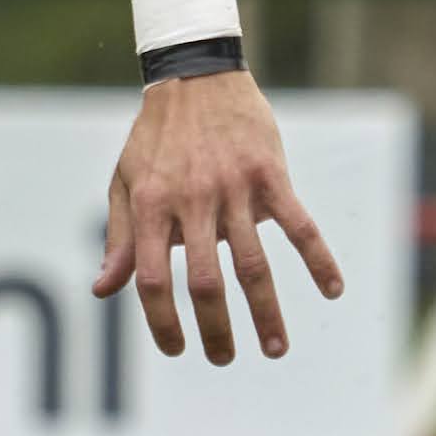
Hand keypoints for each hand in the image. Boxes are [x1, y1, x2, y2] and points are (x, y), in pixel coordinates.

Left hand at [95, 68, 344, 363]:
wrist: (194, 78)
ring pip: (253, 263)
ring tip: (275, 349)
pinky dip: (318, 259)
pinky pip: (299, 224)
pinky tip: (333, 289)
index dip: (162, 321)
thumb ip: (121, 239)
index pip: (153, 279)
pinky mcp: (269, 175)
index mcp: (151, 206)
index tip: (176, 349)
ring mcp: (233, 188)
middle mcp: (191, 201)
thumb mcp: (125, 183)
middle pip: (205, 281)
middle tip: (224, 358)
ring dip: (267, 313)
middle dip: (217, 329)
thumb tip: (103, 290)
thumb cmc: (155, 139)